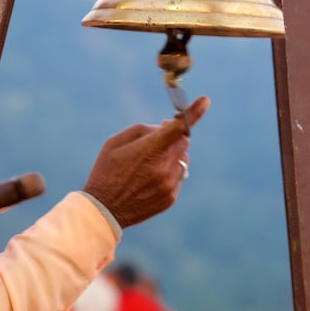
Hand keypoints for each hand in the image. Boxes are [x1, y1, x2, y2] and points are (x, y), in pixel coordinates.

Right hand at [82, 96, 209, 227]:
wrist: (103, 210)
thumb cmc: (107, 171)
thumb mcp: (116, 142)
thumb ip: (144, 130)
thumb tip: (167, 127)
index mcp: (150, 150)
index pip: (178, 127)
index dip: (193, 112)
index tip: (205, 100)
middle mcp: (163, 167)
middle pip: (183, 141)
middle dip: (173, 137)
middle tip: (156, 140)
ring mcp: (169, 184)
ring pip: (183, 159)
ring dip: (171, 155)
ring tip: (147, 165)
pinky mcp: (170, 197)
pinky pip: (178, 176)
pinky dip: (169, 172)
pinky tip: (149, 180)